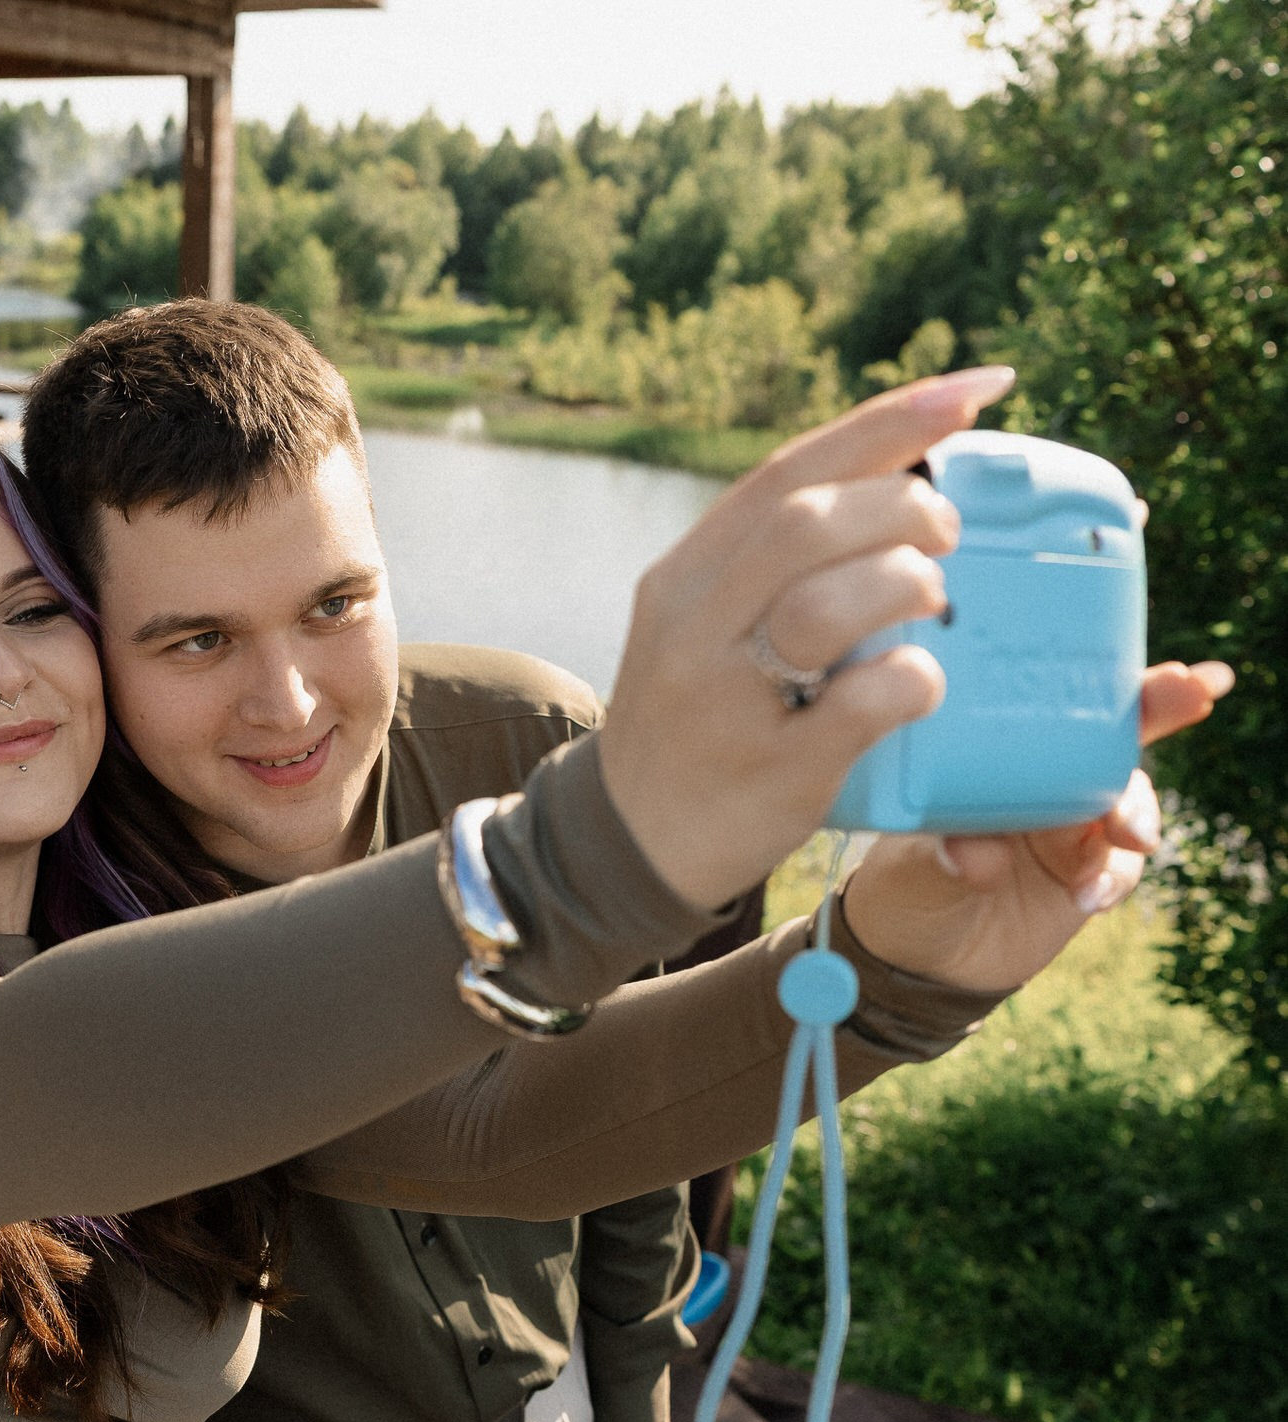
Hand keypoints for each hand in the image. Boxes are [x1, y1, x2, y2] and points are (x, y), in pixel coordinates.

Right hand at [602, 367, 1019, 910]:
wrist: (630, 842)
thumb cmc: (697, 719)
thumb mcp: (704, 624)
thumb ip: (771, 564)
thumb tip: (903, 485)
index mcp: (684, 576)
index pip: (789, 472)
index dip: (892, 421)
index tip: (980, 390)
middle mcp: (692, 626)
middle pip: (806, 523)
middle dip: (905, 506)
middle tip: (951, 532)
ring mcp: (724, 699)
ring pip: (826, 604)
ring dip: (909, 585)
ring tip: (935, 602)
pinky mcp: (770, 768)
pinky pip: (862, 703)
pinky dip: (913, 680)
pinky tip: (921, 683)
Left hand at [843, 660, 1231, 988]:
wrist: (917, 954)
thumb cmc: (901, 887)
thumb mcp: (908, 869)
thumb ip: (944, 858)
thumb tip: (973, 853)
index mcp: (991, 750)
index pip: (1045, 701)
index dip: (1094, 673)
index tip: (1140, 653)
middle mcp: (1039, 775)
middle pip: (1107, 732)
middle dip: (1156, 707)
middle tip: (1192, 692)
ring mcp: (1070, 821)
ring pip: (1125, 798)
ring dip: (1137, 810)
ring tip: (1130, 834)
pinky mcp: (1087, 870)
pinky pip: (1118, 865)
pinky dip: (1113, 878)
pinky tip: (1092, 897)